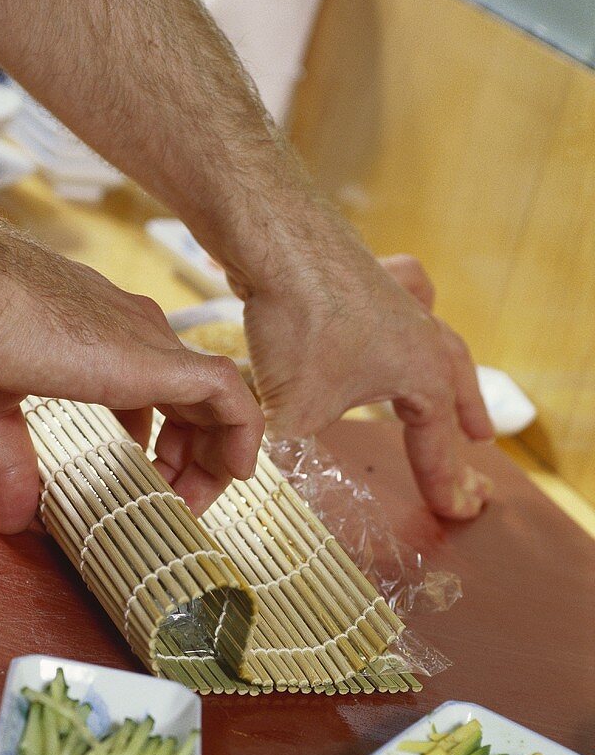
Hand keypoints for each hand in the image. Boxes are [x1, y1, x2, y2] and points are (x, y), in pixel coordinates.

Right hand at [0, 232, 262, 532]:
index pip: (156, 393)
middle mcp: (138, 333)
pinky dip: (244, 433)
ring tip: (198, 502)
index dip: (159, 446)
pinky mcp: (159, 359)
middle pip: (193, 401)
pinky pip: (230, 395)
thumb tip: (11, 519)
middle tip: (174, 504)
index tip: (145, 485)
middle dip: (191, 459)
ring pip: (219, 399)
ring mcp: (151, 342)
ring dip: (217, 456)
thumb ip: (12, 461)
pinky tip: (238, 473)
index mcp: (103, 338)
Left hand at [237, 213, 492, 519]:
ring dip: (446, 363)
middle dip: (465, 417)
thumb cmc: (300, 327)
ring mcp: (395, 297)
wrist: (280, 244)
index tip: (455, 510)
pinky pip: (401, 293)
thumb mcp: (298, 413)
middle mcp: (420, 331)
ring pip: (435, 334)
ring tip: (450, 379)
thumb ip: (297, 444)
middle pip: (454, 383)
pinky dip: (408, 305)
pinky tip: (402, 307)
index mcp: (422, 372)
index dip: (443, 480)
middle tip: (479, 441)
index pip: (436, 441)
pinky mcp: (366, 273)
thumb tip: (276, 455)